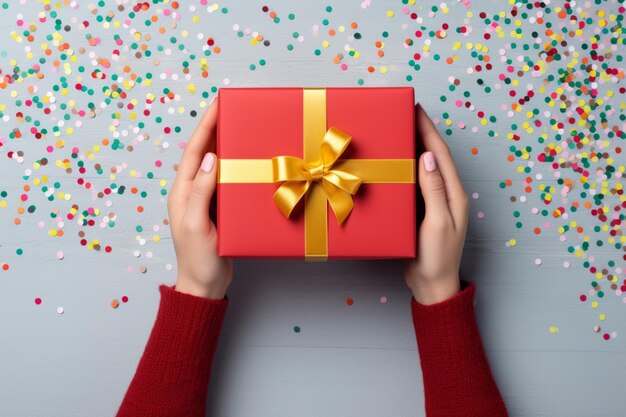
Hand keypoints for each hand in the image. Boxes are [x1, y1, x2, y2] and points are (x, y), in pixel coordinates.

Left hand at [167, 98, 232, 299]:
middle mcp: (193, 192)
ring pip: (218, 166)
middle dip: (217, 129)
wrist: (205, 285)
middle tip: (234, 110)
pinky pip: (229, 182)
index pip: (194, 152)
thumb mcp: (196, 225)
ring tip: (244, 128)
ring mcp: (207, 200)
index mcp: (183, 192)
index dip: (206, 127)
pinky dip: (237, 168)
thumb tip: (210, 158)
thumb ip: (201, 192)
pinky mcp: (220, 209)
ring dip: (229, 146)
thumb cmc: (198, 260)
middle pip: (205, 153)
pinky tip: (250, 162)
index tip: (218, 105)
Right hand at [404, 104, 468, 304]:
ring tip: (398, 131)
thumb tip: (429, 156)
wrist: (432, 285)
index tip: (417, 110)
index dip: (429, 131)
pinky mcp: (422, 212)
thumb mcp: (437, 222)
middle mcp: (445, 195)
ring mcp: (434, 203)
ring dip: (413, 148)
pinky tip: (394, 163)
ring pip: (424, 169)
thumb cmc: (438, 258)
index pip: (441, 155)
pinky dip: (405, 169)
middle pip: (434, 157)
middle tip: (405, 114)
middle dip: (421, 133)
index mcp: (453, 195)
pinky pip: (414, 184)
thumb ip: (433, 189)